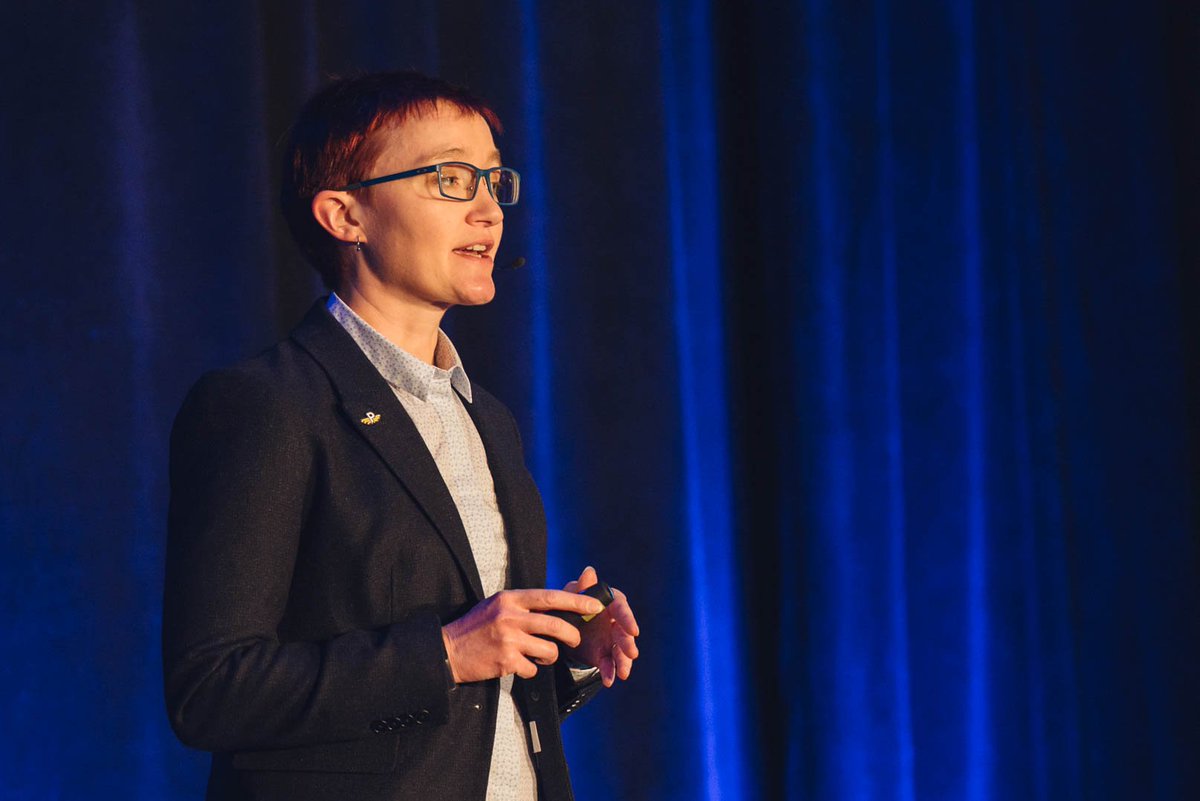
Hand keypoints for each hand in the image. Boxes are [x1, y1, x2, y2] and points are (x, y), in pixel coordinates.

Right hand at [441, 589, 605, 683]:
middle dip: (572, 635)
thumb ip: (524, 604)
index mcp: (510, 598)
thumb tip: (557, 605)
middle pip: (556, 625)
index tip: (595, 605)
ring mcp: (509, 639)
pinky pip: (533, 668)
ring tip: (538, 655)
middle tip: (575, 640)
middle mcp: (511, 616)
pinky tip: (518, 665)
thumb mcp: (497, 605)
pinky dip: (531, 670)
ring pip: (549, 650)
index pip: (551, 597)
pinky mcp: (506, 661)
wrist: (448, 651)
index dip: (577, 601)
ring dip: (550, 656)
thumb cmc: (476, 627)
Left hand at [563, 566, 639, 686]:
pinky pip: (609, 664)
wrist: (560, 625)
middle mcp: (614, 620)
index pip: (621, 608)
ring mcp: (611, 639)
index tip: (633, 631)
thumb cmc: (569, 604)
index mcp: (608, 602)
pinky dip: (610, 672)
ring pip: (621, 650)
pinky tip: (609, 681)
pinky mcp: (605, 654)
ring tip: (622, 673)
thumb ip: (581, 587)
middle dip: (627, 643)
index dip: (628, 619)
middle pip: (624, 631)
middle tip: (631, 654)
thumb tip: (589, 571)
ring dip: (623, 662)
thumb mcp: (570, 595)